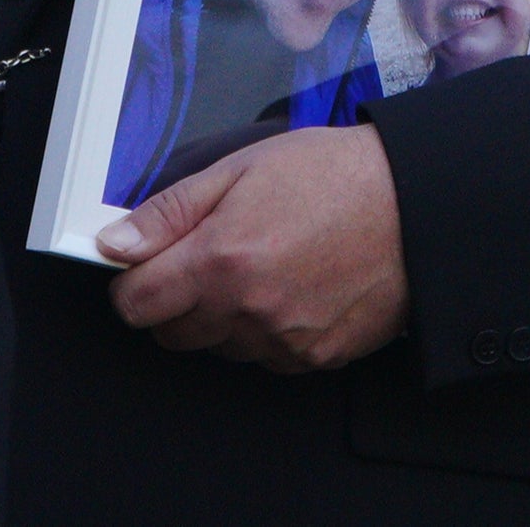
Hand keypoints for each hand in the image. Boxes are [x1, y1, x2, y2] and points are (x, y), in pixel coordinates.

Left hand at [93, 124, 408, 372]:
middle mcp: (250, 311)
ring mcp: (286, 341)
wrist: (414, 204)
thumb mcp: (236, 170)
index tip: (145, 268)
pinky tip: (289, 289)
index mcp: (221, 261)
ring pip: (221, 347)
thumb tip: (116, 245)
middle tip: (208, 258)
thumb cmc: (329, 176)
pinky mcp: (319, 358)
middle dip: (175, 301)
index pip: (137, 306)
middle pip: (174, 334)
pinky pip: (267, 357)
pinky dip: (265, 332)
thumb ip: (169, 213)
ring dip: (223, 318)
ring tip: (259, 265)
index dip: (132, 284)